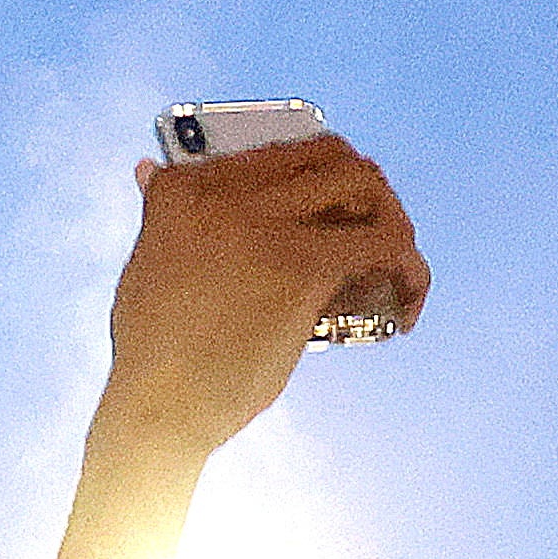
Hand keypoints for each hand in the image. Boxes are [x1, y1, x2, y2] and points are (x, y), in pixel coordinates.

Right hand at [97, 131, 425, 458]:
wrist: (156, 407)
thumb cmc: (153, 356)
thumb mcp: (148, 264)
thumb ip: (162, 216)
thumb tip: (150, 171)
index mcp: (186, 186)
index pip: (280, 152)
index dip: (323, 179)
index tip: (337, 216)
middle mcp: (226, 191)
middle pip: (330, 156)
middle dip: (368, 192)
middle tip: (377, 236)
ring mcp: (264, 222)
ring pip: (363, 188)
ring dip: (394, 224)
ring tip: (395, 272)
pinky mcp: (300, 264)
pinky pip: (383, 245)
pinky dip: (409, 270)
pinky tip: (406, 305)